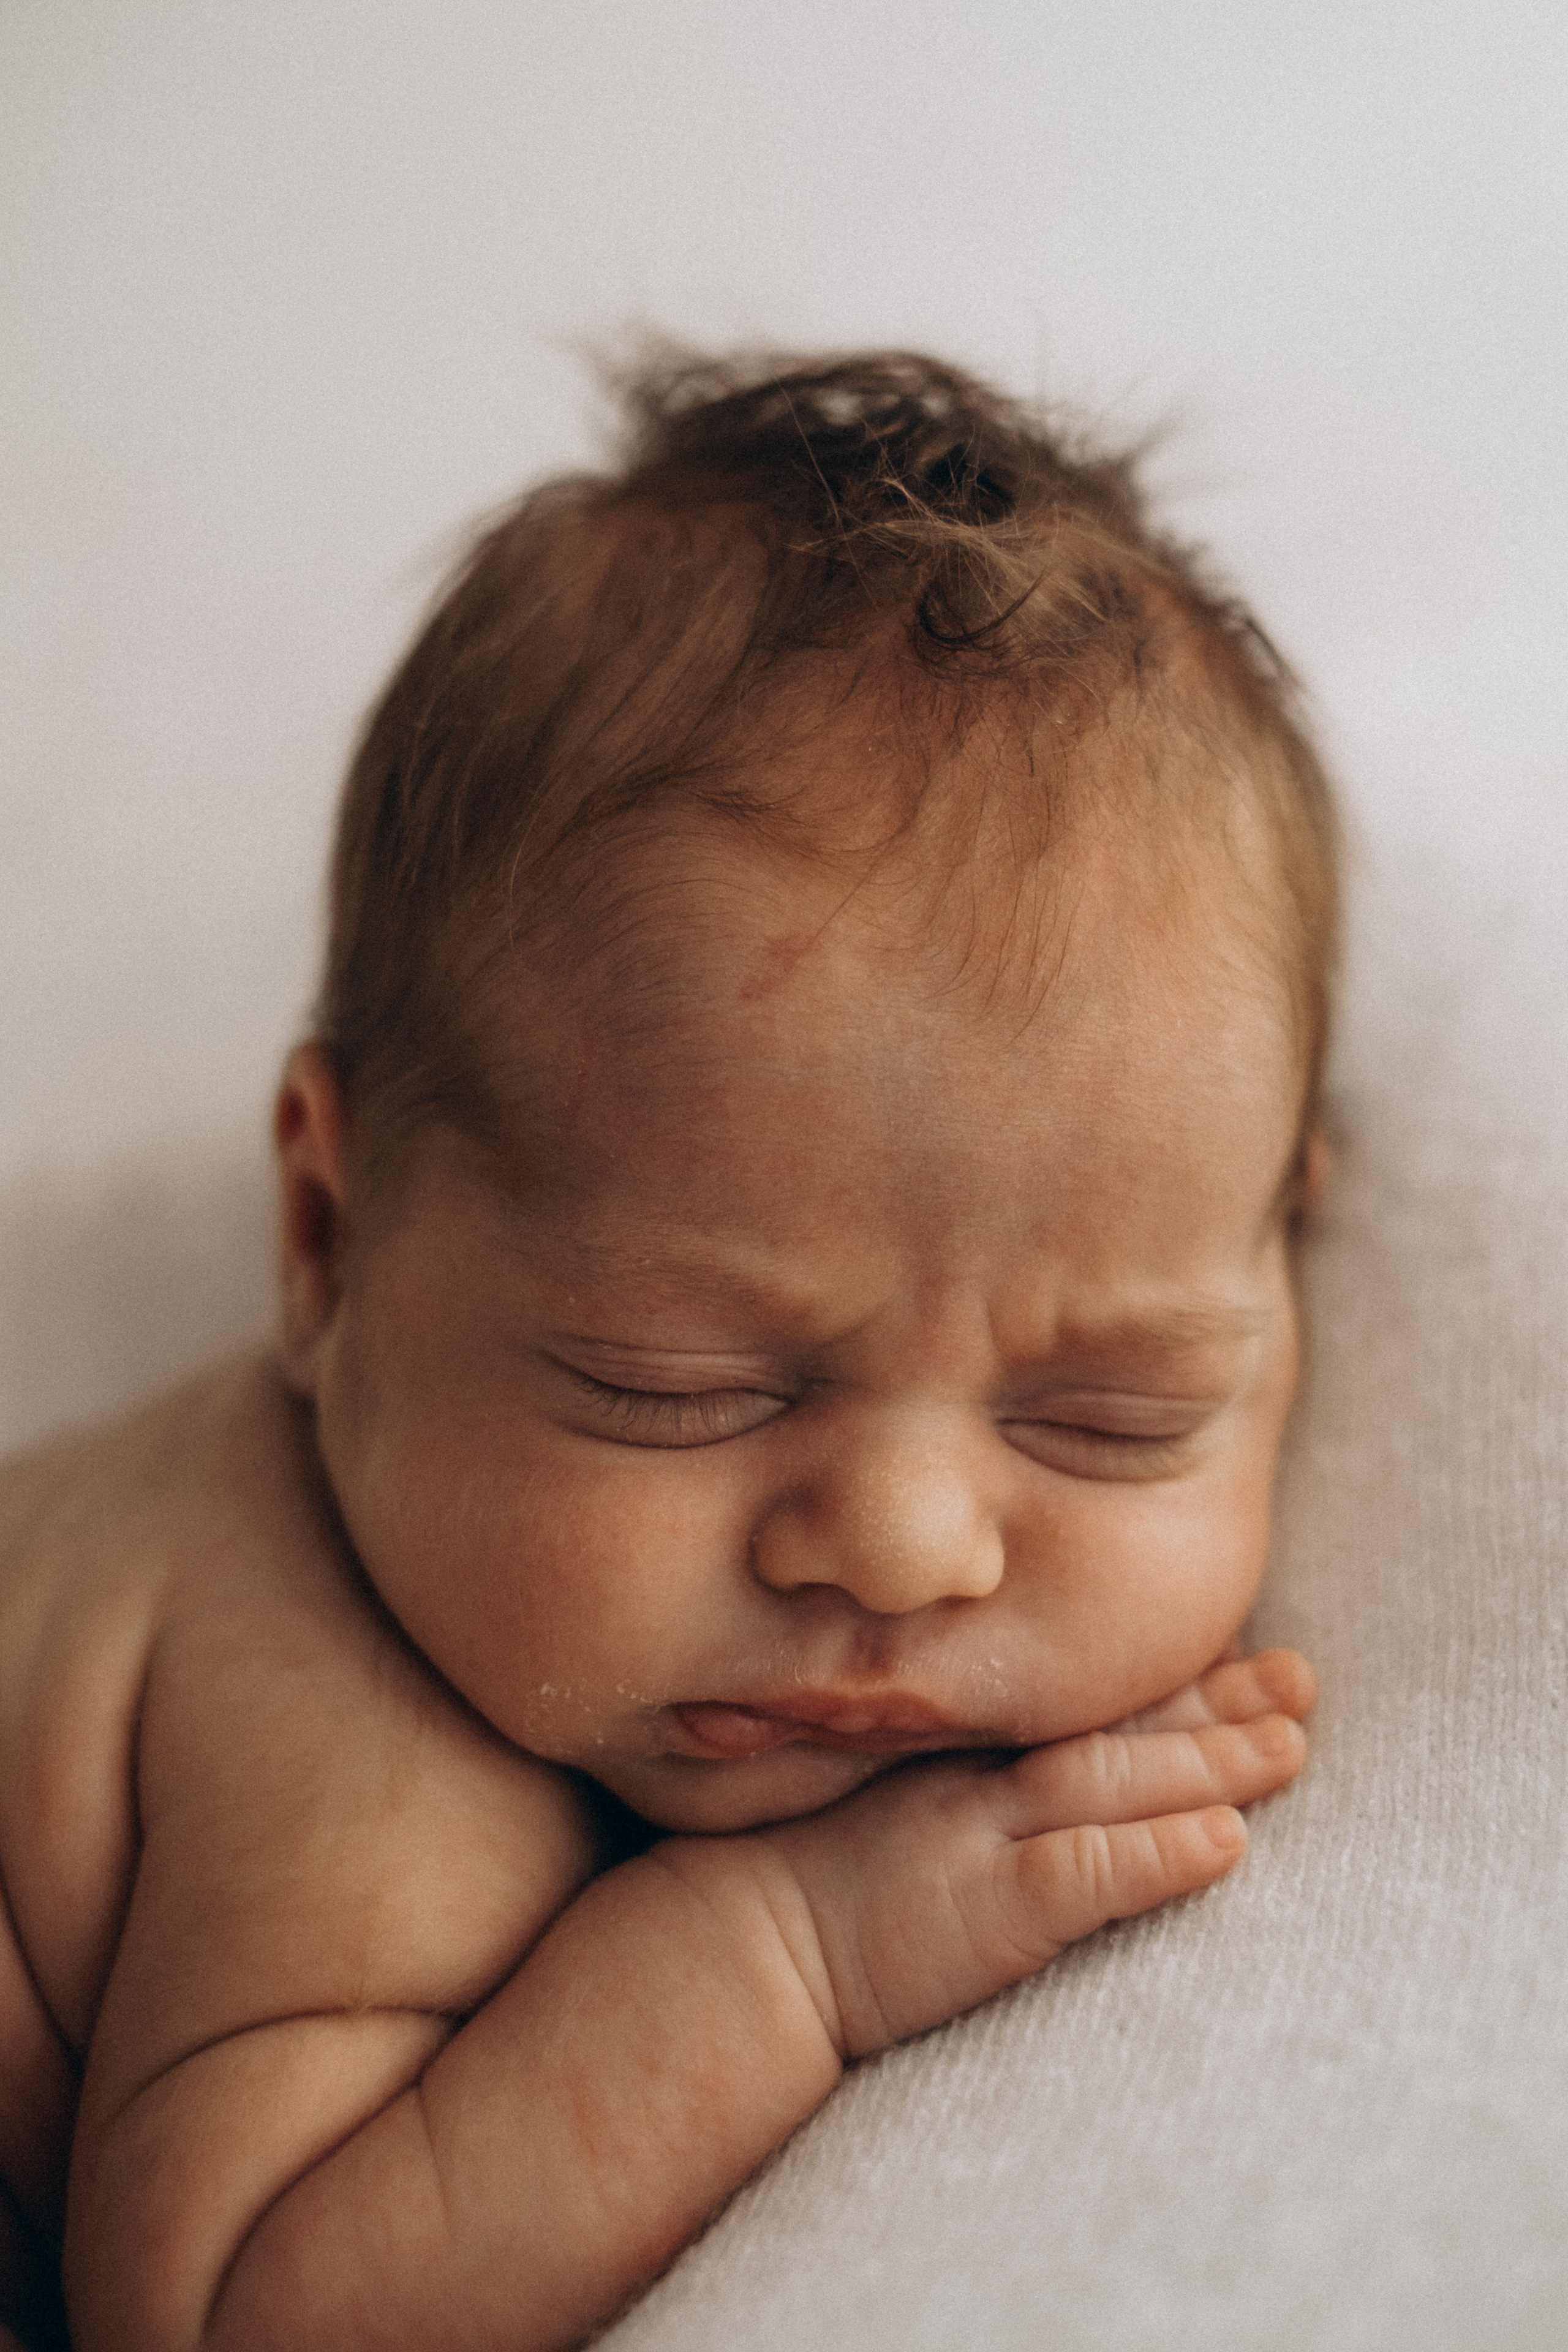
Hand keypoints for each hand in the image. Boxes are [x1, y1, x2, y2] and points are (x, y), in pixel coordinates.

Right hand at [746, 1648, 1313, 2059]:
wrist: (741, 1950)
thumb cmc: (810, 1890)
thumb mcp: (886, 1813)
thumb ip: (952, 1782)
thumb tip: (1030, 1777)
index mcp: (961, 1758)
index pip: (1081, 1706)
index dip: (1169, 1680)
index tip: (1246, 1651)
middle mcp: (976, 1780)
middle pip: (1114, 1730)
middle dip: (1216, 1703)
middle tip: (1304, 1679)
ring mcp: (979, 1837)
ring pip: (1112, 1784)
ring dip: (1210, 1764)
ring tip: (1293, 1748)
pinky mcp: (982, 1910)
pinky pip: (1082, 1875)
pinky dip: (1155, 1855)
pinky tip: (1226, 1845)